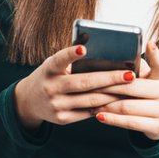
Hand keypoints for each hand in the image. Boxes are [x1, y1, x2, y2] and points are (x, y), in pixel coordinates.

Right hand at [14, 44, 138, 129]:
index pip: (59, 60)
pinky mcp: (62, 119)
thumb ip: (70, 56)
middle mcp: (50, 88)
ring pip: (90, 100)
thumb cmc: (50, 76)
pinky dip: (104, 106)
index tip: (83, 48)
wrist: (28, 102)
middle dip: (110, 78)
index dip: (70, 54)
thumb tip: (90, 38)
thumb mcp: (54, 64)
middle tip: (130, 74)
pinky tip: (118, 100)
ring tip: (130, 88)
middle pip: (84, 82)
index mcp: (48, 69)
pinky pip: (88, 112)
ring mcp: (56, 105)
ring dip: (113, 94)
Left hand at [91, 41, 158, 140]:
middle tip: (91, 86)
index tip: (149, 43)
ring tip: (91, 103)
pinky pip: (130, 123)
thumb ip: (134, 70)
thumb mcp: (145, 80)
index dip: (155, 54)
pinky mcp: (158, 127)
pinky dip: (112, 119)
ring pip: (128, 106)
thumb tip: (110, 61)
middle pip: (133, 87)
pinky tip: (99, 116)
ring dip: (106, 105)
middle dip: (109, 87)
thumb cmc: (145, 95)